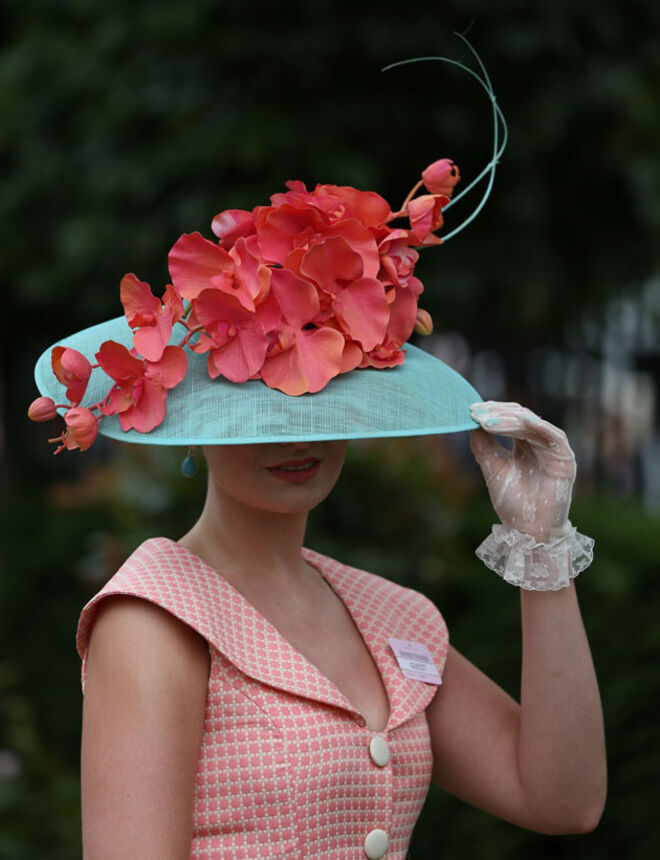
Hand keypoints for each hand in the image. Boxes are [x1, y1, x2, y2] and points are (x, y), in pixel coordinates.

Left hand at [469, 401, 575, 542]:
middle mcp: (539, 444)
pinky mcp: (565, 459)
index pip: (509, 419)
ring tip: (489, 421)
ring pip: (533, 425)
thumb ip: (483, 446)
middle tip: (478, 413)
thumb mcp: (493, 469)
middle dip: (498, 414)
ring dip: (510, 420)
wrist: (528, 530)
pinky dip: (539, 426)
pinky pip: (554, 436)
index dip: (492, 412)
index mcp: (523, 445)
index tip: (471, 410)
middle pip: (520, 418)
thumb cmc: (512, 502)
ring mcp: (553, 450)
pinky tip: (522, 420)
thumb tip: (469, 422)